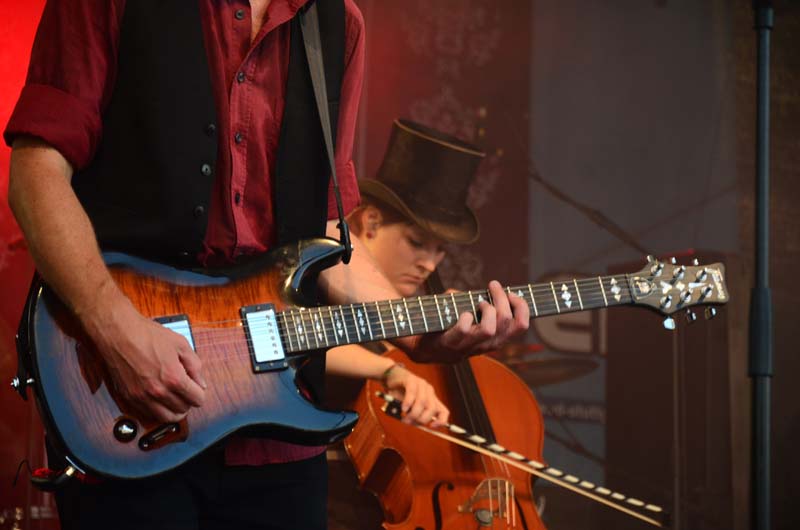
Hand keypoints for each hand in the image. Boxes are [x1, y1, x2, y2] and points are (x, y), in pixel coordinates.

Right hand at [84, 293, 206, 422]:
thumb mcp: (180, 344)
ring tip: (175, 399)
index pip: (197, 399)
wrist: (118, 333)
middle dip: (188, 402)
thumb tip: (201, 383)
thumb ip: (195, 365)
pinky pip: (148, 414)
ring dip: (174, 410)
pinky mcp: (129, 398)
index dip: (200, 394)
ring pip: (165, 418)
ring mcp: (142, 397)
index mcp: (174, 378)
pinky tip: (160, 399)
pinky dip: (157, 410)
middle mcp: (158, 392)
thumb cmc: (147, 335)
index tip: (198, 389)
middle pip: (183, 410)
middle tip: (186, 393)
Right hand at [383, 365, 448, 427]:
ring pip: (422, 402)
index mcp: (432, 399)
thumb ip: (413, 415)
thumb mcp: (409, 407)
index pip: (444, 412)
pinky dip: (408, 402)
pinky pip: (412, 392)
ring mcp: (421, 384)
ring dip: (413, 413)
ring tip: (404, 417)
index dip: (441, 421)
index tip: (431, 427)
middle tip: (409, 422)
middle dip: (421, 419)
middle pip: (432, 409)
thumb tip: (414, 423)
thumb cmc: (400, 394)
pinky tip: (403, 408)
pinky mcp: (411, 379)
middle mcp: (429, 391)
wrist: (391, 378)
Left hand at [410, 281, 529, 362]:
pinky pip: (463, 331)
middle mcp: (482, 346)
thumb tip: (489, 287)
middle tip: (493, 285)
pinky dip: (465, 318)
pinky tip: (462, 312)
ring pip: (490, 330)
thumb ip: (478, 302)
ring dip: (487, 309)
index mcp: (492, 339)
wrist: (416, 345)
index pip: (520, 326)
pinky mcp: (448, 345)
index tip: (512, 293)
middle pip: (507, 324)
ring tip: (479, 301)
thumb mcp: (467, 314)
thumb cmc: (444, 324)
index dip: (522, 307)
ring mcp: (466, 347)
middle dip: (503, 299)